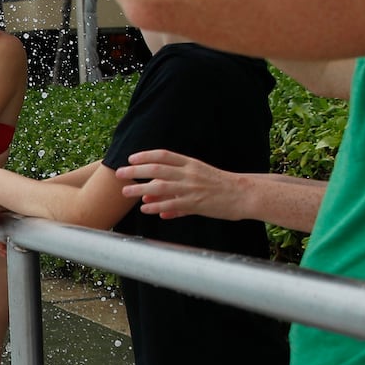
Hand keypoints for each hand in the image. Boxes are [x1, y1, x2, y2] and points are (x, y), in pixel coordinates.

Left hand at [115, 149, 246, 220]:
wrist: (245, 194)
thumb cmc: (222, 186)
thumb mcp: (200, 178)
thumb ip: (176, 187)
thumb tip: (151, 201)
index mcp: (191, 163)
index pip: (164, 155)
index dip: (145, 155)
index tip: (131, 158)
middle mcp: (189, 173)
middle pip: (157, 169)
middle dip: (136, 171)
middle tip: (119, 173)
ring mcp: (191, 189)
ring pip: (160, 187)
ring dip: (140, 189)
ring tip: (125, 192)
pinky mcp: (195, 204)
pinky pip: (171, 205)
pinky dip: (156, 207)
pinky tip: (145, 209)